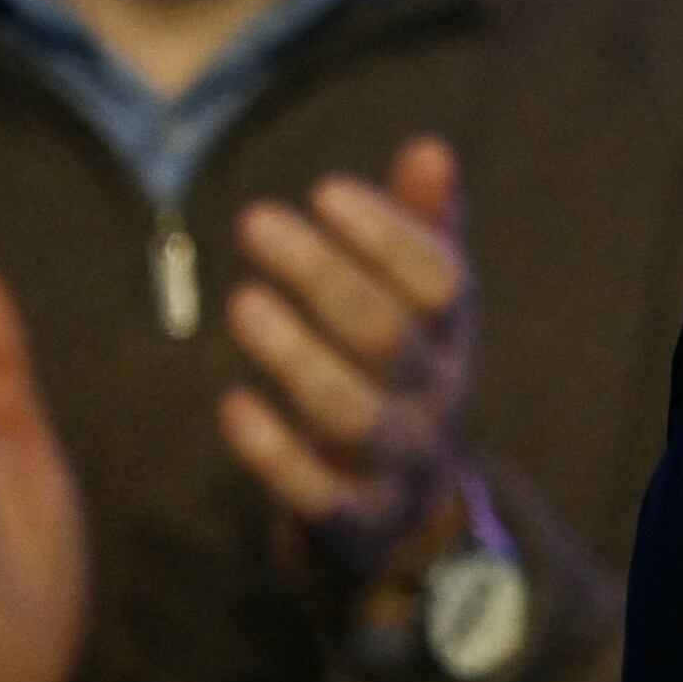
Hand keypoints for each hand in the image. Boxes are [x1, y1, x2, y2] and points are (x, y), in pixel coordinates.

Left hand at [218, 139, 479, 634]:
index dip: (388, 234)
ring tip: (241, 302)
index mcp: (451, 341)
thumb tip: (431, 147)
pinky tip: (231, 404)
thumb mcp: (422, 318)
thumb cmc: (397, 391)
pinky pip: (316, 495)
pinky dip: (273, 452)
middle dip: (325, 274)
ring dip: (298, 354)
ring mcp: (395, 466)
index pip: (439, 281)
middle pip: (388, 335)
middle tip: (255, 220)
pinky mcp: (350, 526)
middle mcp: (434, 401)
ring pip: (353, 412)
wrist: (405, 534)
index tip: (324, 190)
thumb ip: (423, 234)